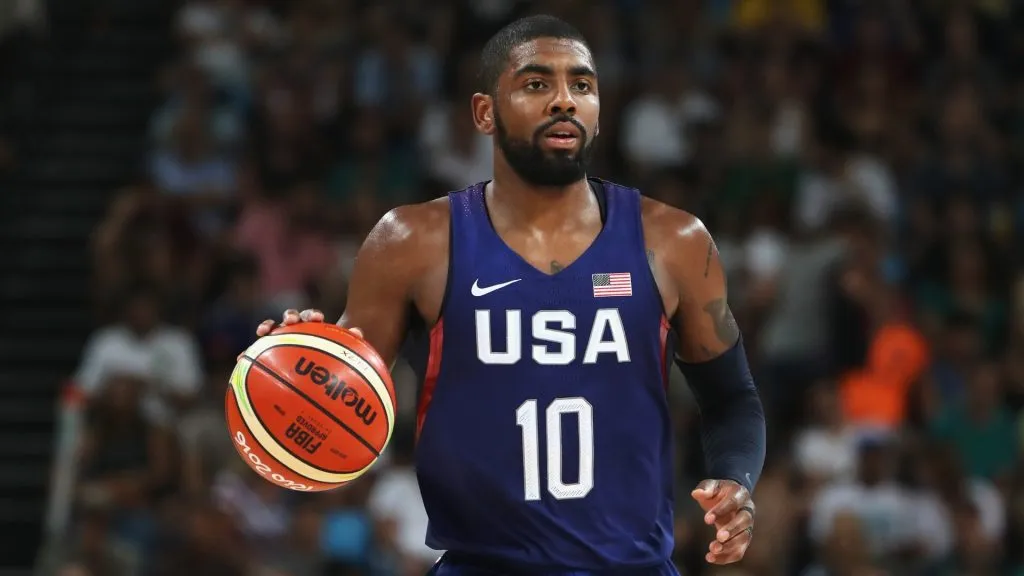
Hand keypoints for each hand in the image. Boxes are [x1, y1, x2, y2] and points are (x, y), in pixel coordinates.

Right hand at [241, 309, 362, 359]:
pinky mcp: (266, 352)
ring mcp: (280, 341)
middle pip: (291, 319)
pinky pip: (256, 352)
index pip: (311, 318)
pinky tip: (240, 357)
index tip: (316, 318)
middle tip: (292, 321)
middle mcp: (296, 332)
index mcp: (313, 330)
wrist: (316, 372)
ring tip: (264, 332)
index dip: (312, 316)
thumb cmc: (331, 364)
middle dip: (291, 317)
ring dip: (268, 327)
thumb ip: (351, 344)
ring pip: (273, 330)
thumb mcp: (344, 355)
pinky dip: (248, 352)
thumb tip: (359, 331)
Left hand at [691, 479, 753, 564]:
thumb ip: (705, 488)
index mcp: (740, 494)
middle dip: (732, 530)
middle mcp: (748, 510)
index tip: (706, 520)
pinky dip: (727, 557)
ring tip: (713, 550)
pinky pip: (739, 551)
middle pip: (744, 520)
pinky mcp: (743, 539)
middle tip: (719, 537)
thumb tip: (696, 493)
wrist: (727, 498)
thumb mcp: (711, 486)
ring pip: (744, 538)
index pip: (733, 502)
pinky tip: (712, 558)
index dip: (721, 511)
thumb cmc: (718, 492)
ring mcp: (748, 526)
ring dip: (730, 546)